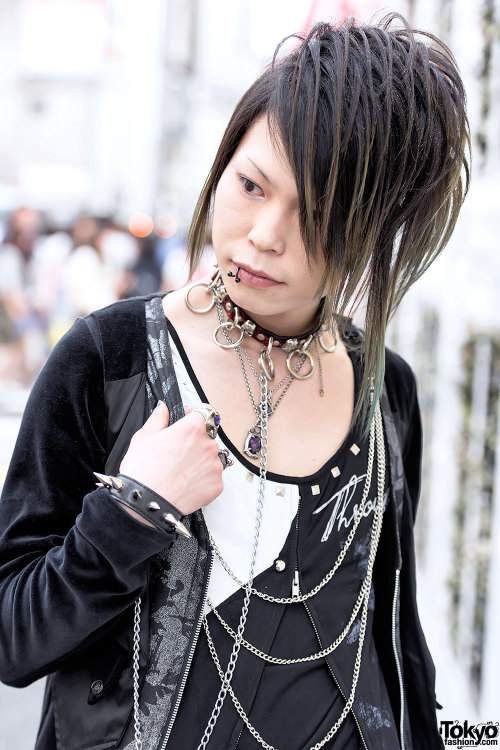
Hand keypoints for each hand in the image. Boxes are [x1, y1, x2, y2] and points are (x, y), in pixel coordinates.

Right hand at [118, 401, 223, 524]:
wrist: (146, 503)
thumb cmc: (143, 471)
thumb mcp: (144, 437)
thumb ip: (158, 418)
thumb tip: (164, 408)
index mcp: (193, 428)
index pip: (206, 410)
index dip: (195, 413)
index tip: (186, 419)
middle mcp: (209, 445)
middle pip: (207, 436)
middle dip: (195, 440)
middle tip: (176, 452)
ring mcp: (215, 466)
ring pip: (211, 457)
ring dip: (200, 460)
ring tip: (179, 471)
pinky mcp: (217, 485)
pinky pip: (212, 477)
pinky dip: (202, 479)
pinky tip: (185, 483)